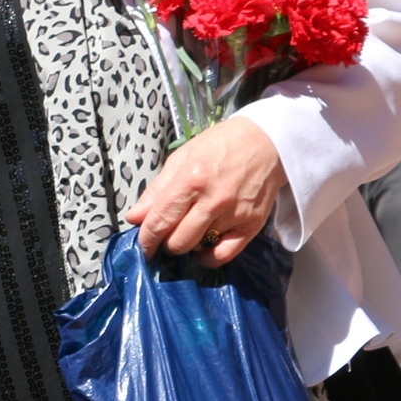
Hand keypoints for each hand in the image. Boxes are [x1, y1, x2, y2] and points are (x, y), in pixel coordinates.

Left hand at [126, 118, 285, 262]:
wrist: (266, 142)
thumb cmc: (220, 146)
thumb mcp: (182, 158)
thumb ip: (156, 190)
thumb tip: (134, 217)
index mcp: (191, 180)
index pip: (160, 221)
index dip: (146, 240)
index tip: (142, 247)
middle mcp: (213, 200)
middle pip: (177, 242)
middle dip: (165, 242)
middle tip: (168, 232)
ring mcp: (234, 214)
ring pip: (197, 249)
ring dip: (186, 245)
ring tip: (187, 231)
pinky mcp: (251, 225)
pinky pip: (224, 255)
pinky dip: (209, 258)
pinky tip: (203, 248)